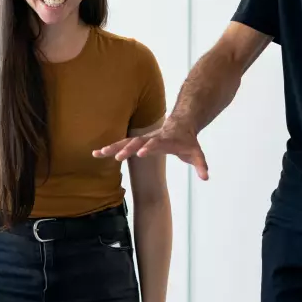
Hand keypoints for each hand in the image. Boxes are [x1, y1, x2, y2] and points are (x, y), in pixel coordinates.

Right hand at [92, 116, 210, 179]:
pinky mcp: (136, 141)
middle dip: (126, 149)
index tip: (140, 153)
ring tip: (97, 153)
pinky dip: (109, 147)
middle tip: (116, 157)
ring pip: (125, 142)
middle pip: (136, 142)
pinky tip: (96, 153)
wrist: (181, 124)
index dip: (149, 147)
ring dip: (111, 147)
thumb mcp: (196, 153)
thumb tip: (206, 177)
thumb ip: (201, 165)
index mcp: (165, 139)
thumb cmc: (187, 141)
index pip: (156, 143)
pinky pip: (121, 143)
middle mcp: (151, 137)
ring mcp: (142, 138)